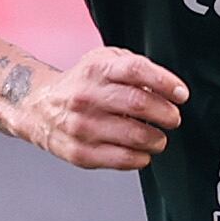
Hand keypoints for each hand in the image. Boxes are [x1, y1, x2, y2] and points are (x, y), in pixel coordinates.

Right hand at [15, 47, 187, 170]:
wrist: (38, 107)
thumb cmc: (80, 84)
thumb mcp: (103, 62)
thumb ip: (134, 68)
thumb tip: (167, 88)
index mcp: (96, 69)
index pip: (137, 71)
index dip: (166, 83)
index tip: (181, 94)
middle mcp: (87, 96)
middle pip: (139, 104)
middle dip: (166, 114)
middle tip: (173, 118)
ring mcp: (82, 126)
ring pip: (134, 135)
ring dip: (156, 139)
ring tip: (158, 137)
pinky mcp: (81, 152)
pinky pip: (122, 159)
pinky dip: (141, 157)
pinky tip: (141, 151)